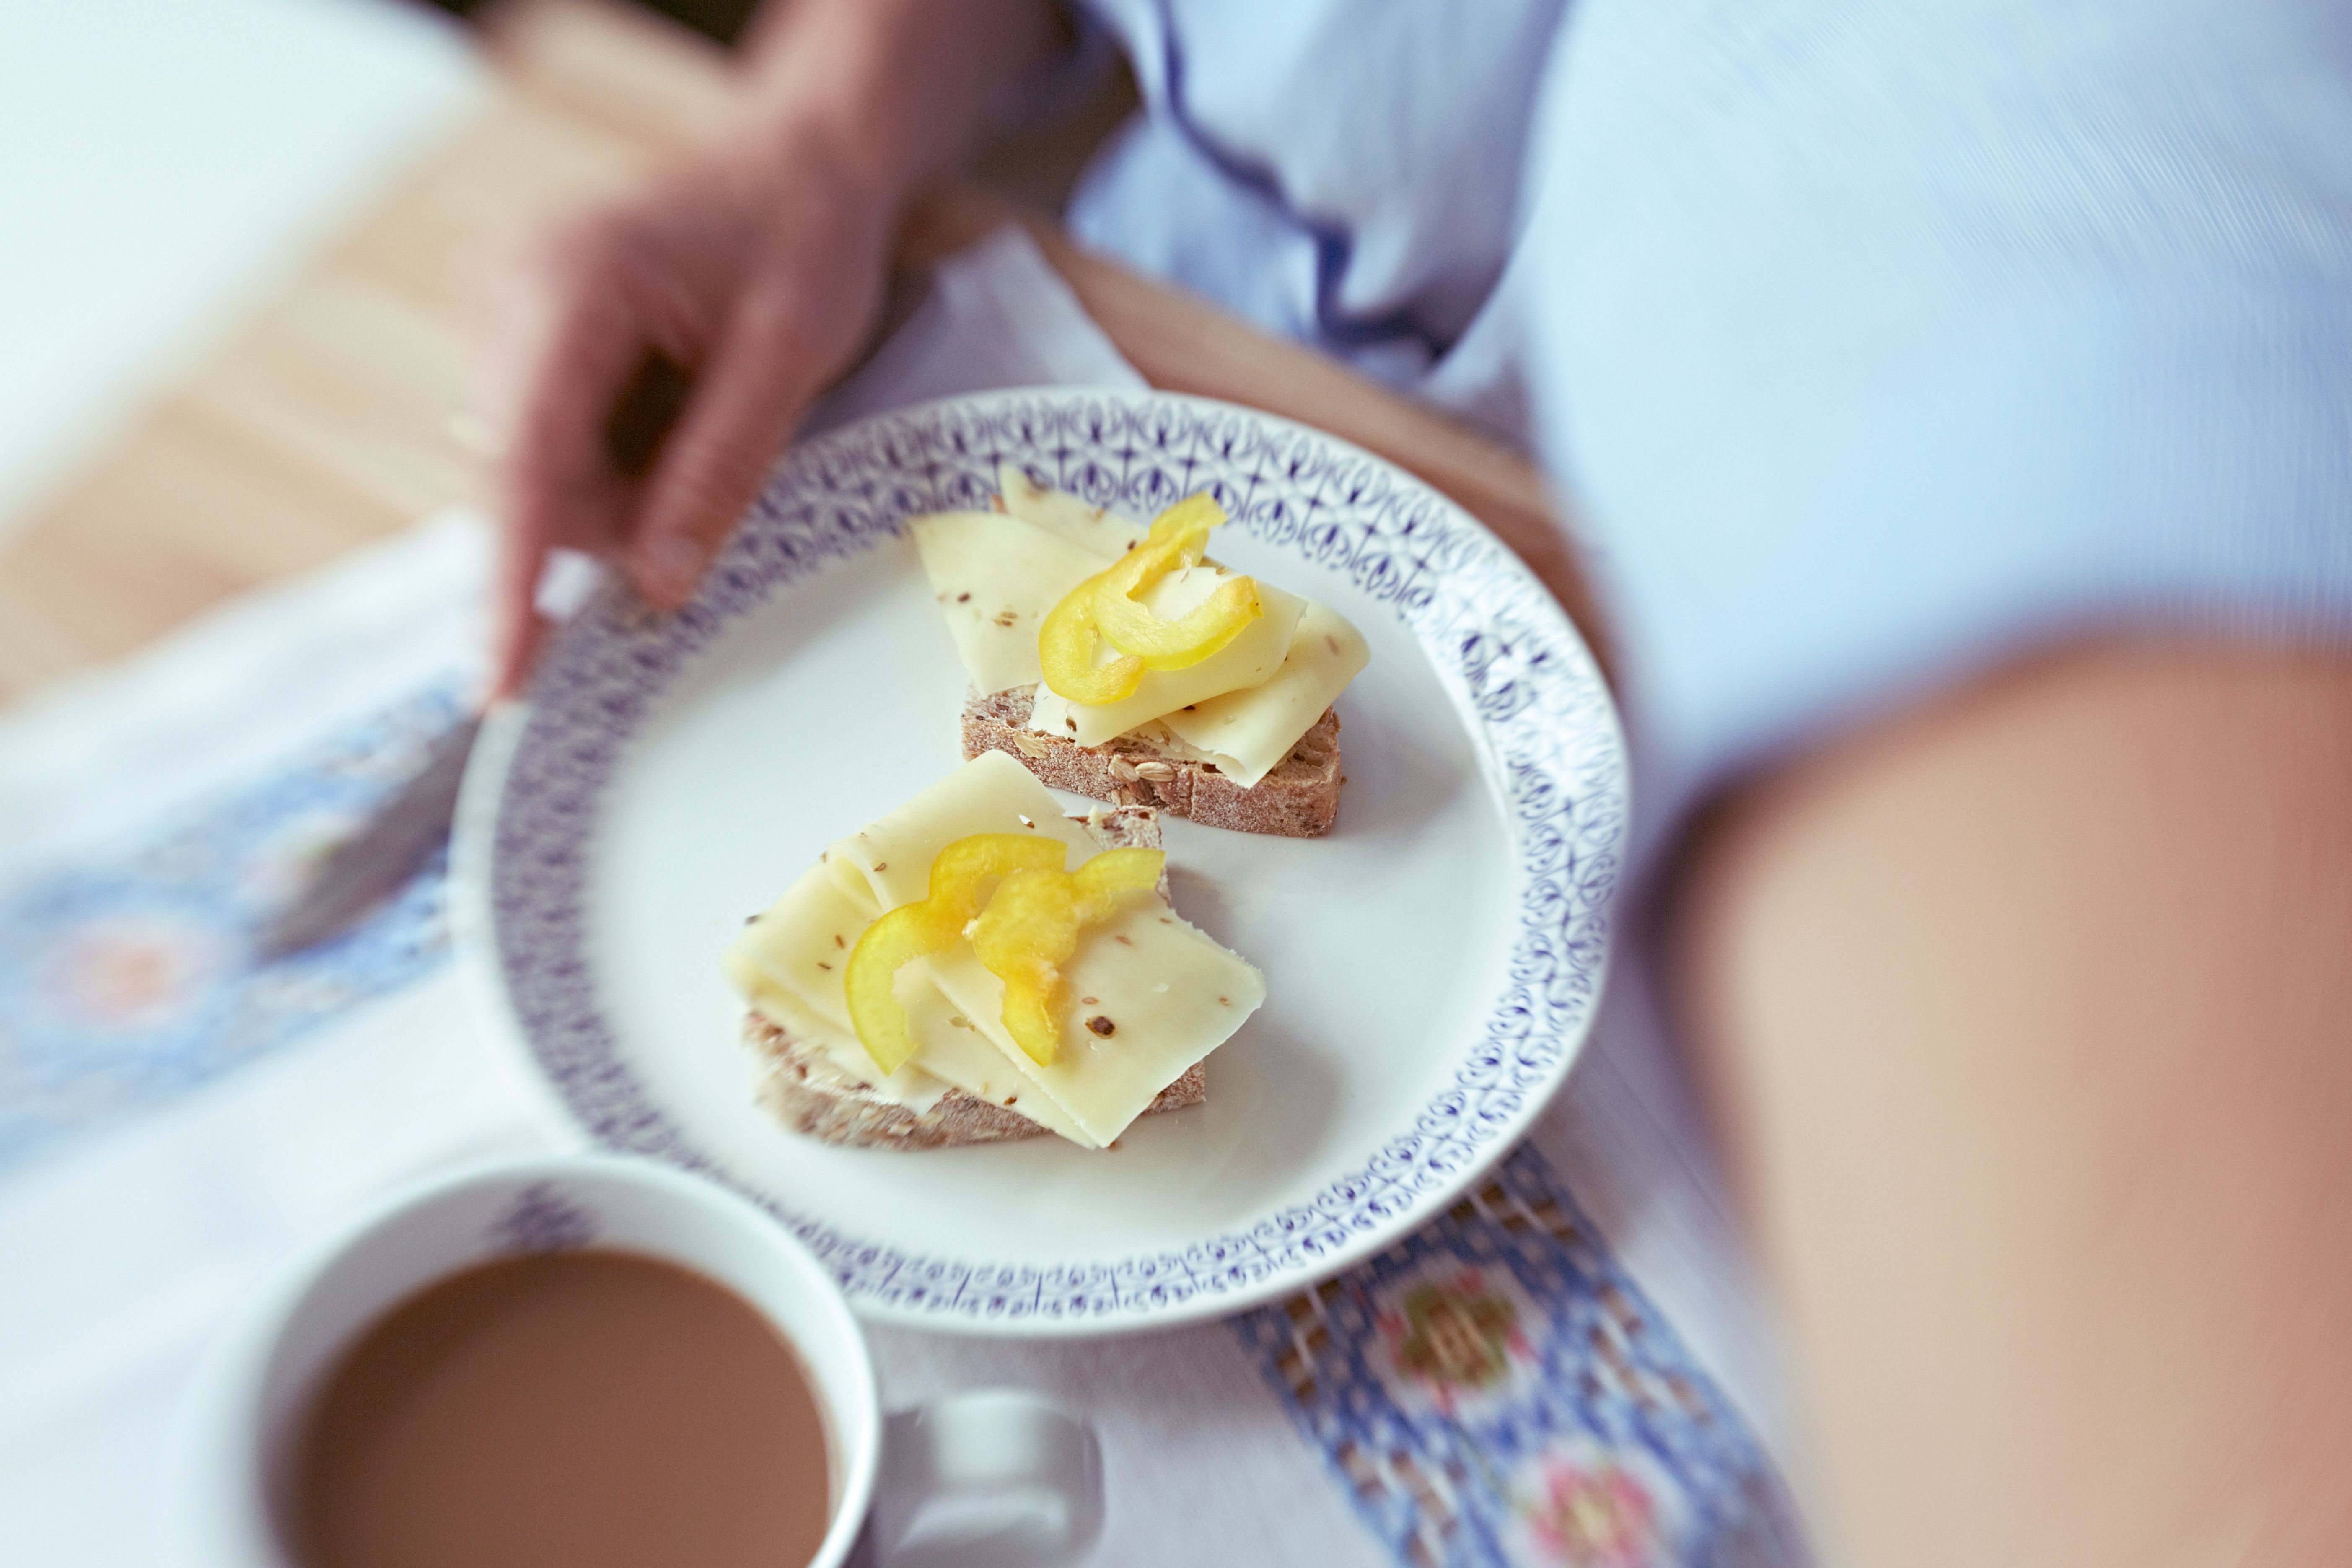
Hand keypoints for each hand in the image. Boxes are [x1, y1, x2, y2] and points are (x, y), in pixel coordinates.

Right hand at [483, 127, 893, 694]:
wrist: (797, 164)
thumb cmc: (803, 239)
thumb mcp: (789, 354)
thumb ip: (720, 469)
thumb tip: (657, 586)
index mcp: (566, 286)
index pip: (522, 468)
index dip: (511, 585)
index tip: (498, 683)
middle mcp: (506, 298)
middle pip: (535, 483)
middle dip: (622, 519)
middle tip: (728, 459)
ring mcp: (503, 319)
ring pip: (546, 479)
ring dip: (628, 491)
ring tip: (711, 412)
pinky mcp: (521, 343)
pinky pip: (557, 449)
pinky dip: (621, 463)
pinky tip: (675, 408)